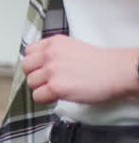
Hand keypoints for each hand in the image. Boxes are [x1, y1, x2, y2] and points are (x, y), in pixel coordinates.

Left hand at [22, 36, 138, 104]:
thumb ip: (54, 53)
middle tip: (48, 80)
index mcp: (54, 42)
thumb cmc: (100, 63)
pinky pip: (37, 97)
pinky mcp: (56, 86)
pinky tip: (58, 95)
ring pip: (30, 83)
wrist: (116, 71)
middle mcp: (50, 54)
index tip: (42, 68)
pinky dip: (46, 99)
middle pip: (25, 67)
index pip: (28, 51)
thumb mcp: (73, 47)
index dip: (34, 62)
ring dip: (42, 88)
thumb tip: (39, 65)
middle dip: (35, 75)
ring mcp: (52, 70)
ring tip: (58, 87)